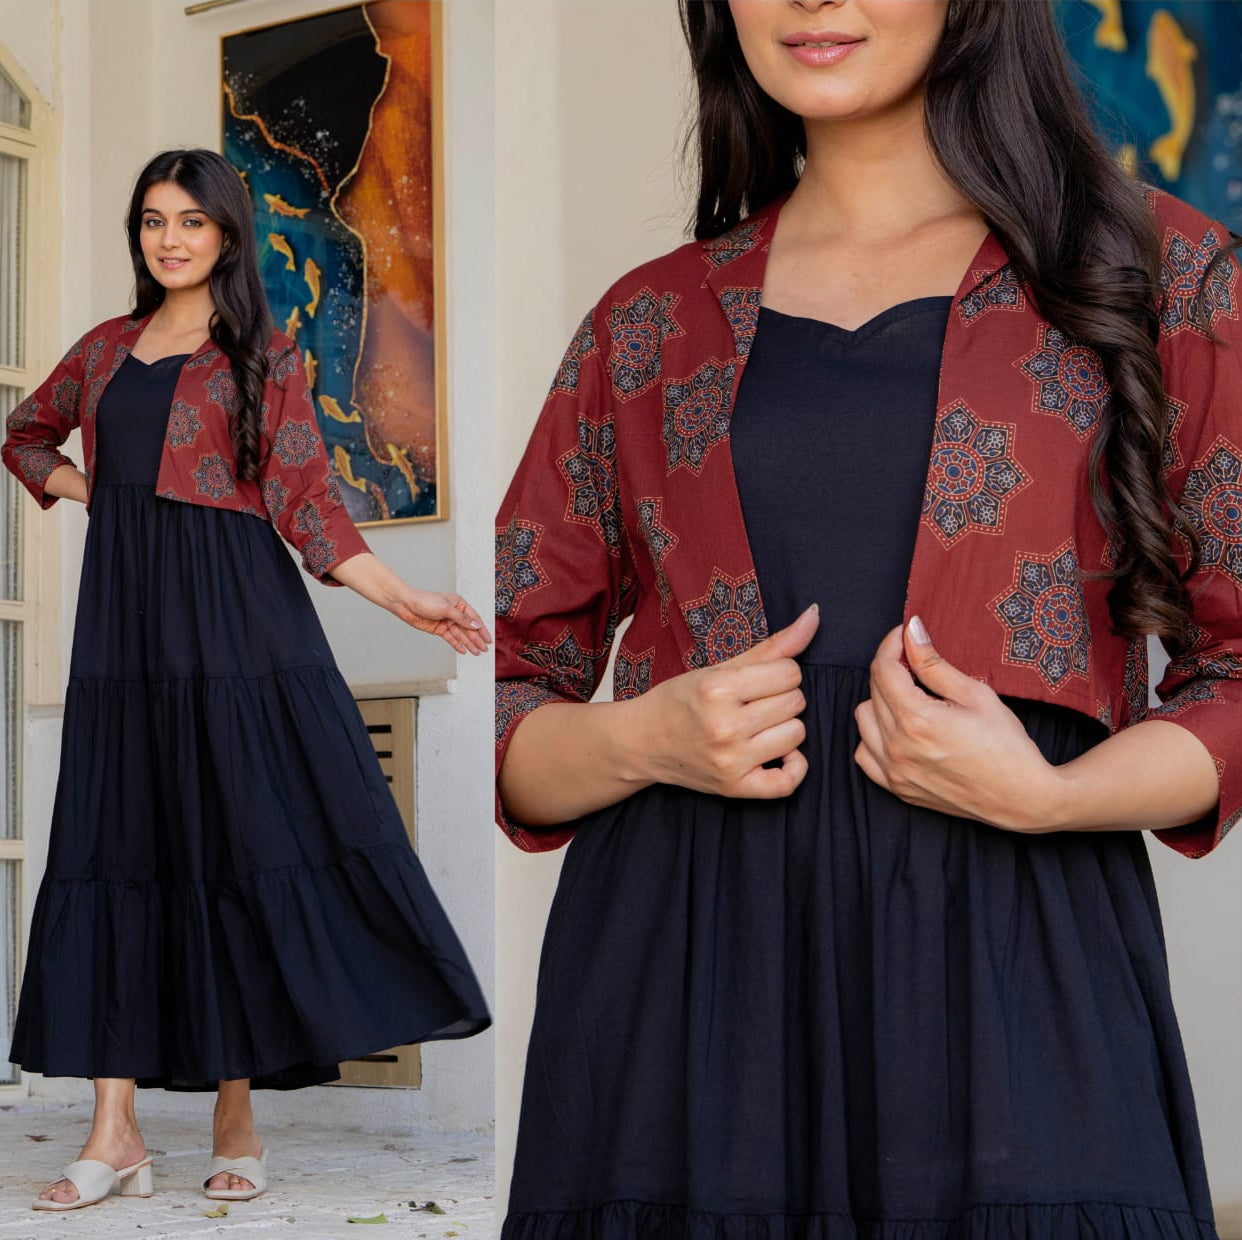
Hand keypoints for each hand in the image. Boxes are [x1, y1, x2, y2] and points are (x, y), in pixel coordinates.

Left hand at [391, 589, 492, 654]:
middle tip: (485, 650)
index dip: (482, 629)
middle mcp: (454, 613)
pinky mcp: (439, 629)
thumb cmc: (425, 601)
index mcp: (459, 604)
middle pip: (468, 628)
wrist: (406, 605)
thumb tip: (476, 625)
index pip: (474, 618)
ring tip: (477, 653)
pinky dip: (457, 644)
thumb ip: (462, 619)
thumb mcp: (446, 609)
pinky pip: (451, 638)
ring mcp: (447, 622)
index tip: (488, 639)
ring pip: (460, 635)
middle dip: (477, 639)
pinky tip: (464, 651)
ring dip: (469, 644)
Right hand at [639, 603, 818, 797]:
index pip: (789, 673)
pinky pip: (788, 782)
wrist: (642, 742)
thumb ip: (773, 645)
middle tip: (756, 702)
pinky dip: (794, 766)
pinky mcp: (734, 787)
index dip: (780, 672)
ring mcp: (730, 760)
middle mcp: (725, 726)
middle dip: (782, 697)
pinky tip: (781, 754)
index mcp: (718, 689)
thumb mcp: (720, 667)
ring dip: (785, 727)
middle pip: (795, 702)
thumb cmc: (681, 700)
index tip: (760, 680)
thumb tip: (815, 614)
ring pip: (797, 734)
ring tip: (761, 725)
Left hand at [852, 616, 1058, 831]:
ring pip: (864, 719)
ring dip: (880, 702)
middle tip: (917, 663)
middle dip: (892, 669)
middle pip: (873, 690)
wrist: (1023, 797)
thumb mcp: (975, 694)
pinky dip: (875, 737)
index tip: (905, 634)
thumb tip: (911, 632)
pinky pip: (865, 753)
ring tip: (911, 699)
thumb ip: (934, 663)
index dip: (892, 644)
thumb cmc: (1007, 746)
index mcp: (916, 719)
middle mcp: (896, 747)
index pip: (883, 668)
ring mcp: (894, 771)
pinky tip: (899, 730)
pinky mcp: (898, 788)